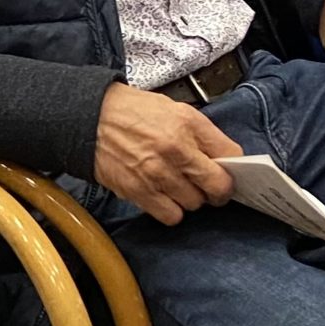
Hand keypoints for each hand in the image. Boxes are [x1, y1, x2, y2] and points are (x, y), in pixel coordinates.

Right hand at [94, 83, 239, 224]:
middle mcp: (176, 150)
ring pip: (194, 204)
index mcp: (188, 125)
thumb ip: (202, 133)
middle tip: (211, 187)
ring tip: (180, 187)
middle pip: (217, 186)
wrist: (91, 118)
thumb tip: (225, 158)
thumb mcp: (175, 109)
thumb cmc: (133, 112)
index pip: (230, 155)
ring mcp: (157, 174)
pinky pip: (171, 216)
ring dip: (191, 199)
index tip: (229, 171)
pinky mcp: (139, 192)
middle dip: (218, 190)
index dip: (233, 166)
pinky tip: (165, 197)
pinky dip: (172, 211)